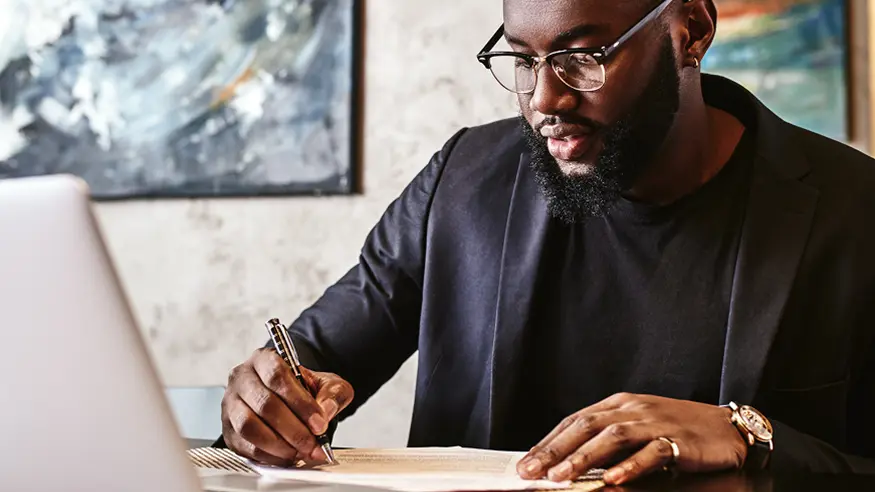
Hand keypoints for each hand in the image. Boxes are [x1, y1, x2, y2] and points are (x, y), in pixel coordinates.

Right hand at [221, 348, 353, 465]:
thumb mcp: (327, 384)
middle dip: (294, 430)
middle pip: (265, 404)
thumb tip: (325, 411)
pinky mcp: (228, 429)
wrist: (289, 399)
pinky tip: (287, 456)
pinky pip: (245, 446)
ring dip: (279, 445)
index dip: (300, 403)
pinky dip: (269, 456)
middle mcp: (242, 378)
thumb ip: (332, 393)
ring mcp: (231, 404)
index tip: (319, 423)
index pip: (278, 376)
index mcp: (264, 359)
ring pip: (250, 427)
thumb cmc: (303, 389)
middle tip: (313, 444)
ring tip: (300, 451)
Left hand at [516, 393, 746, 484]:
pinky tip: (613, 479)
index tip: (525, 461)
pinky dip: (631, 465)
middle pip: (586, 426)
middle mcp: (632, 408)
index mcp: (618, 404)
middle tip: (530, 470)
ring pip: (612, 437)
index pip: (575, 421)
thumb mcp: (636, 430)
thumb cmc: (677, 430)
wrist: (726, 428)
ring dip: (583, 457)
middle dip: (555, 449)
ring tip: (560, 477)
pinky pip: (651, 452)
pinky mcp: (678, 440)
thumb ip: (606, 443)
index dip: (548, 441)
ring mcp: (655, 422)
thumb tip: (568, 463)